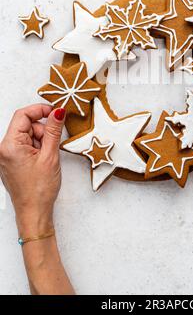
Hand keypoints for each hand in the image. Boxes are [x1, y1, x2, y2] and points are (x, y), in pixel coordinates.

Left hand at [0, 105, 65, 235]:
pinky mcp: (12, 161)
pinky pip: (25, 145)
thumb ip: (53, 130)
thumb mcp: (50, 155)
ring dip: (41, 140)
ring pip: (27, 135)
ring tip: (47, 157)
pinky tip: (43, 160)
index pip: (23, 115)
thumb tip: (58, 112)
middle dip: (42, 130)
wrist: (34, 213)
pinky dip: (37, 147)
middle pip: (25, 125)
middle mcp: (4, 149)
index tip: (55, 111)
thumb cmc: (39, 190)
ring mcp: (6, 155)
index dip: (40, 110)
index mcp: (9, 145)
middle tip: (52, 143)